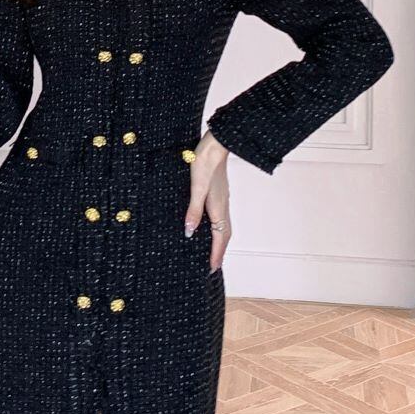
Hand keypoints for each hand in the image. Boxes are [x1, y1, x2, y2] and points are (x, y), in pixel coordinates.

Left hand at [184, 131, 230, 272]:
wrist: (215, 145)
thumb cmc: (204, 163)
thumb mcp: (195, 188)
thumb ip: (193, 211)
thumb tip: (190, 232)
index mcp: (218, 207)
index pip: (219, 237)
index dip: (215, 253)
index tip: (212, 268)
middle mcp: (223, 206)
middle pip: (225, 234)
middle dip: (220, 251)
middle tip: (214, 265)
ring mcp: (223, 199)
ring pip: (224, 226)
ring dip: (220, 241)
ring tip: (214, 251)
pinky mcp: (220, 193)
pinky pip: (221, 217)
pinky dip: (218, 228)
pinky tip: (211, 226)